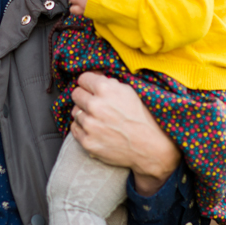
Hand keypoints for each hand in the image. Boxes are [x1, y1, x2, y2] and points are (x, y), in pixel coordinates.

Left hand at [70, 72, 180, 196]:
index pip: (82, 79)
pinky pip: (74, 129)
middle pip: (76, 94)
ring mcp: (90, 125)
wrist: (151, 147)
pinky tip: (95, 129)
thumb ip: (109, 82)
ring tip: (99, 119)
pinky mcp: (87, 142)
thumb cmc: (143, 118)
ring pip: (75, 112)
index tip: (92, 89)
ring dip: (84, 114)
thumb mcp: (129, 92)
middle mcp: (95, 105)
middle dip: (85, 97)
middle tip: (96, 104)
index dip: (89, 83)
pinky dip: (82, 128)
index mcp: (105, 89)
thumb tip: (95, 77)